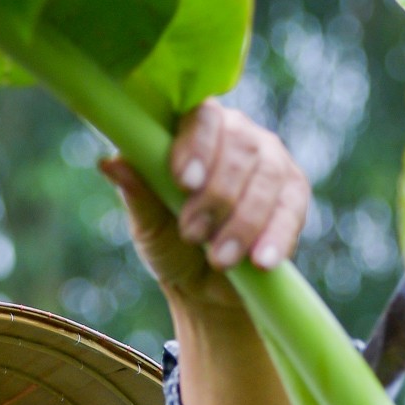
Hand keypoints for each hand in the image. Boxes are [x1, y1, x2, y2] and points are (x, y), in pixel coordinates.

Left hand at [97, 100, 309, 315]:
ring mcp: (270, 161)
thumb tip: (110, 162)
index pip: (201, 118)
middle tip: (193, 234)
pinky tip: (262, 261)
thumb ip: (138, 192)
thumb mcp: (148, 224)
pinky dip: (276, 235)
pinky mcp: (294, 193)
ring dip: (242, 222)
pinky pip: (291, 208)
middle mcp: (237, 135)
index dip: (195, 146)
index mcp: (195, 130)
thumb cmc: (172, 242)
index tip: (184, 182)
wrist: (206, 286)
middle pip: (237, 149)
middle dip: (216, 196)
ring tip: (220, 259)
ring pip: (265, 178)